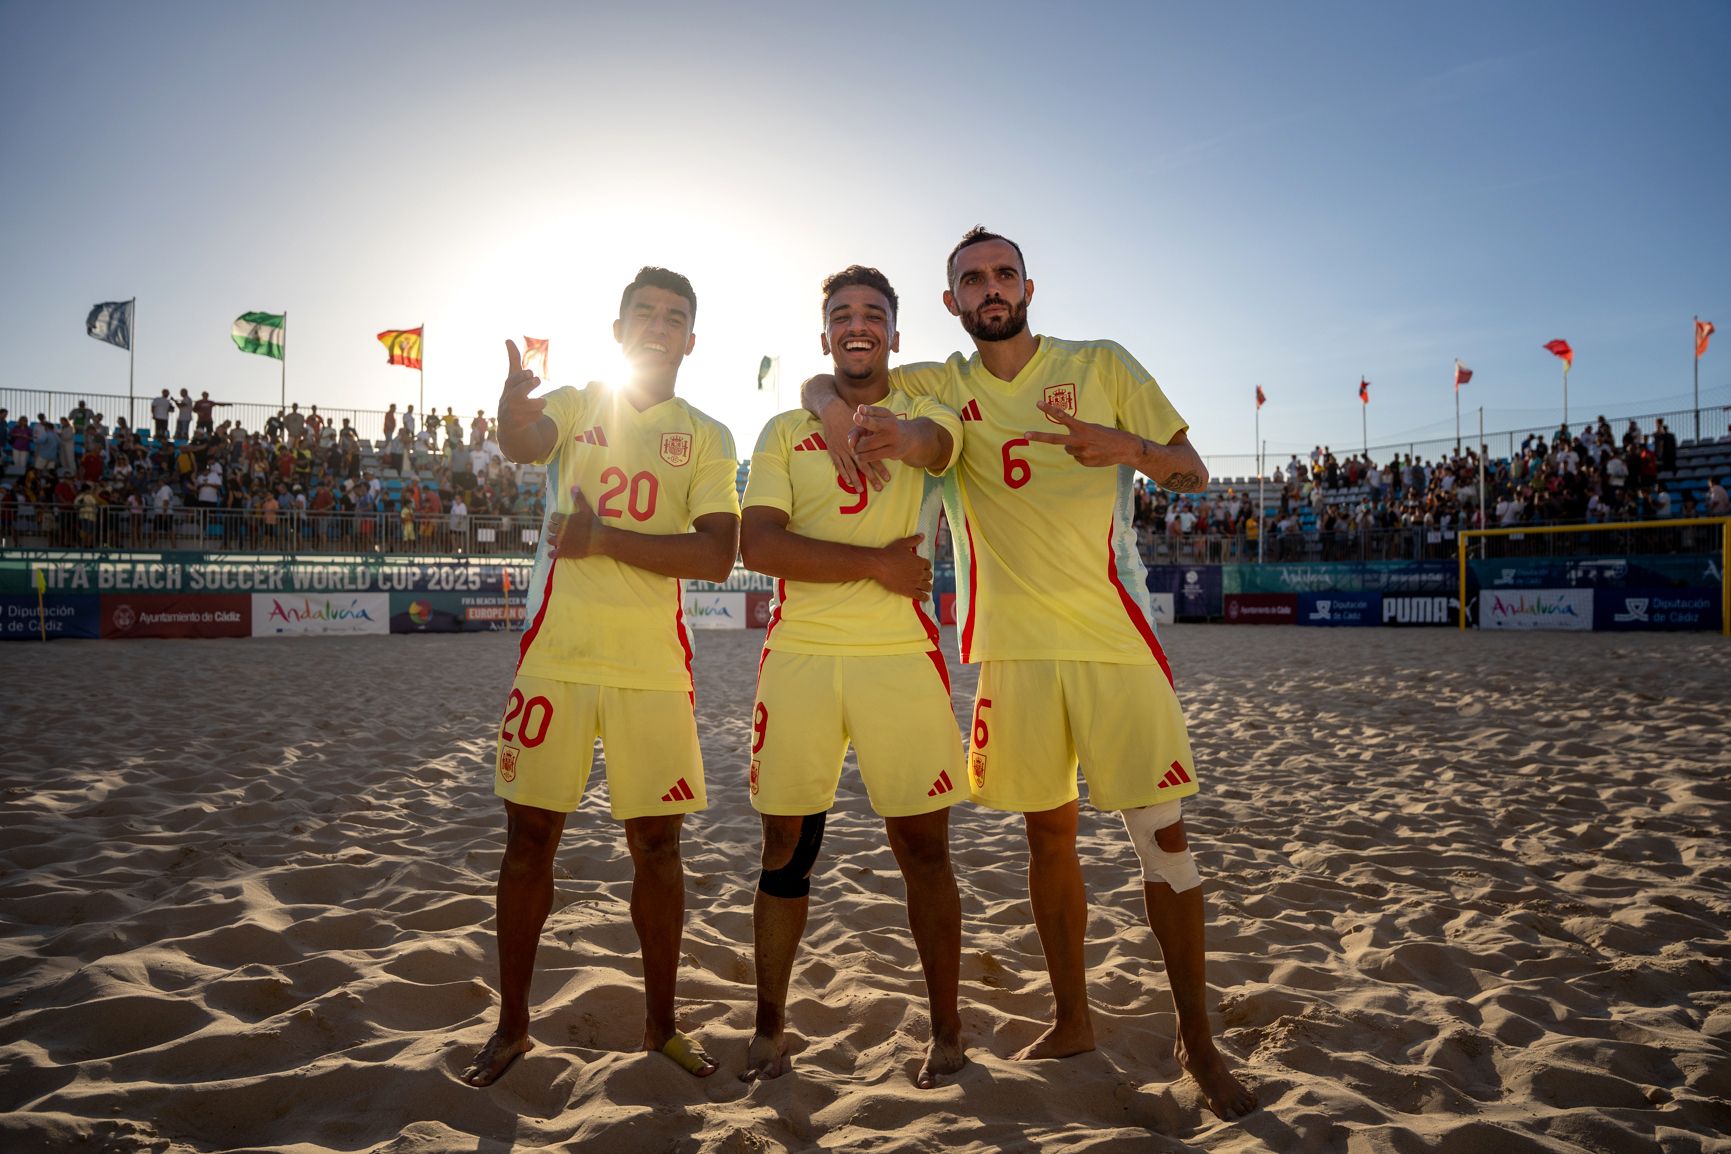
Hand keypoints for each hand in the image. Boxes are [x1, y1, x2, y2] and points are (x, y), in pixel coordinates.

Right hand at [498, 340, 544, 434]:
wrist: (509, 426)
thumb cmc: (513, 396)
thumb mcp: (513, 380)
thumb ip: (513, 361)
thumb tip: (508, 339)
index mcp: (508, 388)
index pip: (513, 380)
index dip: (522, 377)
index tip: (530, 372)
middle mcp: (507, 400)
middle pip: (518, 394)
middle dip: (528, 386)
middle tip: (536, 380)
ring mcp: (511, 413)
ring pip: (532, 406)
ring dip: (539, 403)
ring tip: (539, 402)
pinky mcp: (517, 424)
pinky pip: (535, 417)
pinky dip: (537, 415)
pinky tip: (532, 416)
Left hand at [548, 485, 601, 559]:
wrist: (598, 539)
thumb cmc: (593, 524)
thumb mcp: (586, 509)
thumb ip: (579, 498)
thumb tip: (573, 487)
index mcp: (563, 520)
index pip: (553, 517)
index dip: (555, 518)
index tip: (556, 519)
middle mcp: (559, 531)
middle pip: (550, 528)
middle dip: (552, 527)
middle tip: (553, 528)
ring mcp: (561, 542)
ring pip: (550, 540)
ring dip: (550, 539)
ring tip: (552, 539)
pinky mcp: (564, 552)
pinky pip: (553, 554)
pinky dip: (551, 554)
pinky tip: (551, 554)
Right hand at [821, 398, 889, 492]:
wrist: (833, 411)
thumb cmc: (850, 416)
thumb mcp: (864, 423)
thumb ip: (872, 434)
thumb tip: (885, 442)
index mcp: (863, 441)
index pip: (874, 457)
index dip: (881, 468)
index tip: (888, 478)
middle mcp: (853, 447)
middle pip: (864, 465)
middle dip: (872, 478)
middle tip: (879, 488)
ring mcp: (842, 449)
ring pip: (851, 468)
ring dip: (857, 480)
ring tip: (862, 490)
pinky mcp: (833, 450)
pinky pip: (839, 465)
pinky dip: (843, 474)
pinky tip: (848, 482)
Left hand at [850, 404, 909, 465]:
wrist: (909, 438)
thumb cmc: (886, 427)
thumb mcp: (877, 421)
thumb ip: (861, 426)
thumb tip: (850, 442)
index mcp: (886, 415)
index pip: (874, 412)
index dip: (866, 413)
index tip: (856, 415)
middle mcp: (890, 425)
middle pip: (871, 428)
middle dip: (857, 434)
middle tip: (851, 444)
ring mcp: (893, 439)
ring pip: (867, 444)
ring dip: (857, 448)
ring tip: (856, 449)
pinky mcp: (893, 452)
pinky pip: (872, 456)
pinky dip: (863, 457)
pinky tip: (859, 456)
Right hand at [873, 533, 931, 597]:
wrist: (879, 565)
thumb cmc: (890, 553)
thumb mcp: (903, 544)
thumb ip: (914, 540)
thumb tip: (922, 535)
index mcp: (920, 562)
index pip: (928, 565)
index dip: (925, 566)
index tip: (922, 567)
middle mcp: (920, 573)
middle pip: (929, 576)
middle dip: (926, 576)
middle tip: (922, 577)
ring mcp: (915, 583)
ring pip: (927, 586)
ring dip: (927, 587)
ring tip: (926, 588)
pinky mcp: (909, 591)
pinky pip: (921, 596)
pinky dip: (925, 597)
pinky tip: (925, 597)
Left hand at [1024, 402, 1140, 467]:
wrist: (1125, 448)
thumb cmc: (1108, 436)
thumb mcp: (1093, 428)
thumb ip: (1078, 433)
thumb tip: (1066, 446)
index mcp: (1082, 428)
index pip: (1063, 417)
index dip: (1050, 409)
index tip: (1038, 404)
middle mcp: (1080, 440)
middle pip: (1055, 439)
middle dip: (1039, 436)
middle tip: (1025, 434)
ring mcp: (1082, 453)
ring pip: (1068, 450)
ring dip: (1075, 448)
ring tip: (1091, 446)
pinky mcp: (1085, 462)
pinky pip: (1078, 458)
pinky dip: (1084, 455)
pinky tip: (1095, 453)